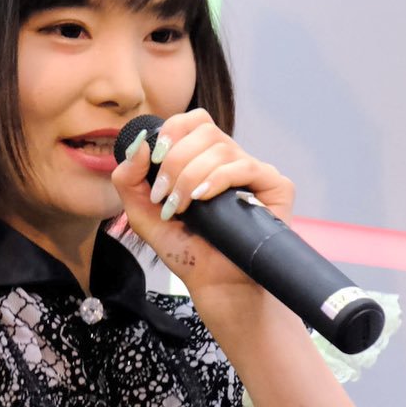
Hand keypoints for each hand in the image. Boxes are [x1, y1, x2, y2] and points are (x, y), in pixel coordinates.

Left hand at [110, 109, 296, 316]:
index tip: (155, 162)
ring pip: (221, 149)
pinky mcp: (276, 186)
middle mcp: (232, 160)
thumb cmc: (186, 251)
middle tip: (165, 196)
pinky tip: (203, 200)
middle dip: (176, 161)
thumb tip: (139, 145)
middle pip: (204, 131)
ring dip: (191, 177)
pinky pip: (245, 165)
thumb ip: (128, 180)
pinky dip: (218, 179)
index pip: (192, 122)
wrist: (215, 284)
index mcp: (205, 159)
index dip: (172, 132)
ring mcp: (255, 172)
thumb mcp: (144, 215)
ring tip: (181, 209)